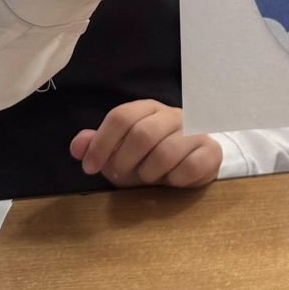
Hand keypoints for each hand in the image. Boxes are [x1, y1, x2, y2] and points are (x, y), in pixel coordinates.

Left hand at [69, 100, 223, 187]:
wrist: (194, 161)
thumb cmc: (151, 156)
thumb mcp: (120, 152)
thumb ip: (98, 146)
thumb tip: (78, 147)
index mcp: (147, 109)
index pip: (121, 116)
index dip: (101, 144)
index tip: (90, 167)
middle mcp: (172, 115)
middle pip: (142, 133)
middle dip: (125, 161)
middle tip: (122, 175)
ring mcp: (194, 131)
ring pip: (166, 152)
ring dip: (149, 173)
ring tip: (149, 178)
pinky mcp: (210, 151)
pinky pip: (190, 167)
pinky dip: (175, 179)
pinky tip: (172, 180)